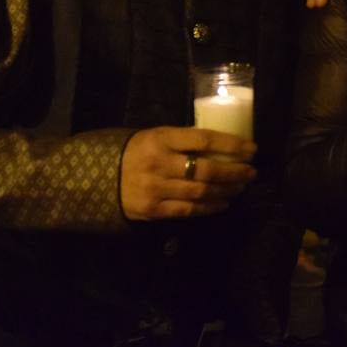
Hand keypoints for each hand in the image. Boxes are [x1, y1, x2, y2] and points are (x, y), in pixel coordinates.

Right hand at [120, 126, 256, 220]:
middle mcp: (159, 163)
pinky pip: (188, 210)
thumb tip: (221, 144)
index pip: (204, 139)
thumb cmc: (134, 151)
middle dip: (235, 171)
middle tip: (252, 171)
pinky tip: (224, 202)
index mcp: (161, 138)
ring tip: (242, 186)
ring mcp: (155, 189)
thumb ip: (183, 140)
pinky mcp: (153, 210)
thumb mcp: (155, 136)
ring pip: (201, 192)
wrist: (94, 177)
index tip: (252, 149)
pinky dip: (210, 207)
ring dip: (227, 190)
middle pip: (207, 169)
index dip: (232, 144)